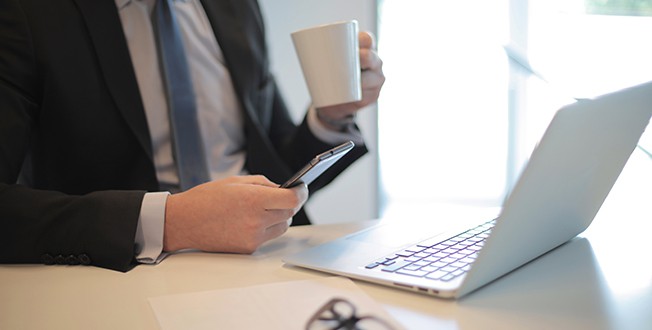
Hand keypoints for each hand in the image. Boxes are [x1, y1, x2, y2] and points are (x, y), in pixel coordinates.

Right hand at [162, 175, 307, 253]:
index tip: (301, 188)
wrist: (183, 222)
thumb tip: (283, 188)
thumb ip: (263, 184)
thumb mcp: (235, 181)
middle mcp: (256, 220)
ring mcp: (253, 237)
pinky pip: (268, 237)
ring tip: (265, 209)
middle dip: (289, 203)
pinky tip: (250, 220)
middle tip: (284, 196)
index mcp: (253, 199)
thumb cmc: (206, 198)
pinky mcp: (248, 249)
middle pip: (290, 213)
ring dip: (280, 217)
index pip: (292, 199)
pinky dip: (266, 228)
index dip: (301, 193)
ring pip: (282, 226)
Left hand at [316, 31, 384, 125]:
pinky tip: (362, 93)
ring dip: (365, 79)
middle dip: (364, 58)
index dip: (362, 39)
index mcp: (365, 49)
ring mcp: (376, 79)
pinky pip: (370, 95)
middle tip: (350, 60)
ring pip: (373, 77)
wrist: (335, 100)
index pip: (367, 40)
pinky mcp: (372, 95)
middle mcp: (374, 62)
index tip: (353, 43)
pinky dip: (365, 95)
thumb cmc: (332, 75)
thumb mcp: (328, 61)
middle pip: (372, 57)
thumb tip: (301, 48)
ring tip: (355, 80)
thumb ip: (320, 53)